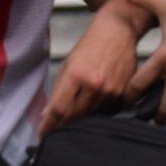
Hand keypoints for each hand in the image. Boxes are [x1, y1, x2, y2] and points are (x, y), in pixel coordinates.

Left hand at [42, 13, 140, 133]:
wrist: (118, 31)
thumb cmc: (91, 44)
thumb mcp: (68, 62)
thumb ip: (58, 89)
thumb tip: (48, 112)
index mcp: (76, 74)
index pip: (58, 108)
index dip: (48, 125)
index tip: (43, 134)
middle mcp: (94, 84)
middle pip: (74, 116)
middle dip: (64, 121)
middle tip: (58, 122)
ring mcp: (109, 90)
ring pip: (91, 114)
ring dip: (82, 114)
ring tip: (81, 100)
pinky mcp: (122, 93)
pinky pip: (106, 110)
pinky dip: (98, 109)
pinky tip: (96, 96)